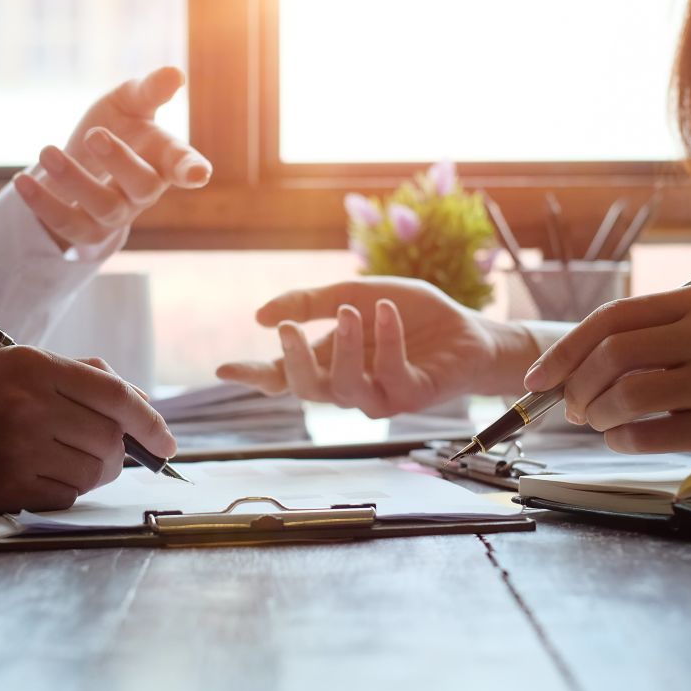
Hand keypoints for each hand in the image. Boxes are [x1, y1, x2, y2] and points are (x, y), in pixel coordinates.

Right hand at [0, 346, 175, 518]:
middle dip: (120, 452)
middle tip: (107, 455)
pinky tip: (38, 477)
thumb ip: (76, 375)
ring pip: (94, 471)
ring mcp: (15, 447)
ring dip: (93, 473)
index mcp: (30, 364)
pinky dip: (65, 491)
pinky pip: (67, 495)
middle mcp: (26, 402)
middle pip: (110, 437)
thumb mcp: (11, 369)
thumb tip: (140, 402)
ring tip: (65, 463)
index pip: (114, 393)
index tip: (168, 442)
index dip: (150, 420)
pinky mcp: (5, 486)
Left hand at [13, 66, 212, 249]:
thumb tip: (174, 73)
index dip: (191, 170)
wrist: (79, 160)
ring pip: (104, 206)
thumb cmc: (115, 125)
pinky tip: (21, 180)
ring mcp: (117, 214)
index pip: (183, 165)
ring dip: (75, 180)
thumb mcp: (128, 102)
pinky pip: (67, 225)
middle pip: (143, 186)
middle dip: (120, 162)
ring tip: (46, 151)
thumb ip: (149, 90)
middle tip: (94, 134)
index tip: (197, 175)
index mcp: (162, 158)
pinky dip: (43, 204)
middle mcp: (144, 191)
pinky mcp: (85, 230)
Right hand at [215, 277, 539, 417]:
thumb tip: (260, 316)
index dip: (252, 376)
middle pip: (305, 389)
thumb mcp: (353, 293)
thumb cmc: (409, 314)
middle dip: (293, 360)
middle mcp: (347, 384)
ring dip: (344, 348)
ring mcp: (378, 395)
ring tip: (351, 311)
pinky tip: (384, 311)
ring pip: (344, 388)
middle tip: (287, 327)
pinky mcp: (412, 396)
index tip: (223, 370)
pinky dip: (387, 340)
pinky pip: (392, 375)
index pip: (282, 376)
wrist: (466, 328)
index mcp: (327, 361)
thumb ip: (309, 302)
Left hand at [523, 283, 690, 460]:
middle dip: (577, 387)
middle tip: (572, 408)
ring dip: (597, 415)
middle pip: (613, 355)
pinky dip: (619, 439)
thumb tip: (555, 371)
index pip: (612, 317)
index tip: (537, 378)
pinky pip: (646, 434)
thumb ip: (635, 341)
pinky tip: (622, 438)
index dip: (565, 349)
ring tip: (598, 422)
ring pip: (626, 394)